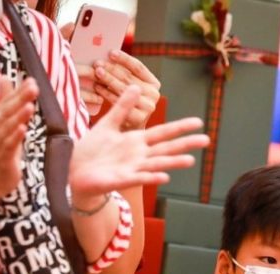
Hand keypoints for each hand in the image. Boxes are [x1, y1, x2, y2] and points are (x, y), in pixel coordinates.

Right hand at [0, 77, 37, 198]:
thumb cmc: (2, 146)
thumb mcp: (4, 122)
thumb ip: (5, 101)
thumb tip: (4, 76)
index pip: (7, 102)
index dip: (18, 91)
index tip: (32, 80)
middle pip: (6, 112)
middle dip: (19, 99)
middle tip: (33, 87)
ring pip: (6, 128)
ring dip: (18, 116)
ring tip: (29, 105)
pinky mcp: (2, 158)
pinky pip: (8, 146)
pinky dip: (15, 136)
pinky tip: (23, 129)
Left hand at [68, 85, 208, 208]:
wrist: (74, 172)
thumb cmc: (91, 151)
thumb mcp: (107, 124)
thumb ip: (122, 107)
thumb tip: (135, 86)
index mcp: (137, 141)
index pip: (163, 132)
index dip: (180, 127)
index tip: (198, 122)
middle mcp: (139, 155)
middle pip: (166, 148)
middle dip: (185, 144)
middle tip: (206, 140)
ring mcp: (132, 169)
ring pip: (157, 164)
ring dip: (173, 163)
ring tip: (190, 160)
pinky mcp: (120, 180)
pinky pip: (139, 179)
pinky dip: (151, 178)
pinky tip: (164, 177)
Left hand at [93, 50, 161, 129]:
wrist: (131, 128)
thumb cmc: (128, 102)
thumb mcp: (130, 86)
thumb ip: (125, 73)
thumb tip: (108, 56)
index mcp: (154, 83)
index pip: (138, 67)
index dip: (124, 59)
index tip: (111, 52)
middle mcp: (154, 94)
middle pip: (129, 77)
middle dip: (112, 69)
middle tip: (98, 63)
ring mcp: (148, 107)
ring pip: (123, 89)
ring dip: (108, 79)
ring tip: (97, 72)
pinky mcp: (139, 117)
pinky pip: (119, 101)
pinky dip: (106, 93)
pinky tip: (97, 87)